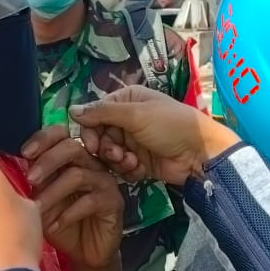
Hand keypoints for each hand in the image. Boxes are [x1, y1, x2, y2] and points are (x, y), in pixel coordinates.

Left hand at [23, 126, 122, 268]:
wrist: (83, 253)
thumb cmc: (60, 222)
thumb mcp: (40, 200)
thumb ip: (31, 181)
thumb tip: (5, 169)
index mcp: (71, 158)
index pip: (60, 134)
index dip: (43, 139)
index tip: (24, 152)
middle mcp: (90, 164)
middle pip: (72, 147)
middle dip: (48, 160)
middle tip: (31, 179)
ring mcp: (104, 182)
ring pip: (79, 175)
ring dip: (53, 191)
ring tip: (38, 208)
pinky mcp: (114, 202)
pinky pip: (90, 201)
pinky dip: (67, 214)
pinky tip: (53, 226)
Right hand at [69, 87, 238, 185]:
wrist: (198, 153)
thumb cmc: (169, 125)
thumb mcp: (135, 114)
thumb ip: (102, 113)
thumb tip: (71, 110)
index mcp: (127, 100)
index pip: (95, 114)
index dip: (90, 130)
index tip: (92, 144)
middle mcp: (127, 119)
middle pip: (100, 136)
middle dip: (106, 148)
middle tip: (116, 155)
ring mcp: (134, 142)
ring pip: (109, 154)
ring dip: (117, 161)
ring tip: (132, 162)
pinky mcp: (140, 162)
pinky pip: (122, 168)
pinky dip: (128, 170)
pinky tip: (140, 169)